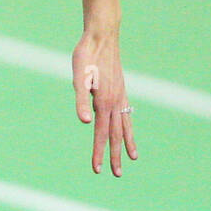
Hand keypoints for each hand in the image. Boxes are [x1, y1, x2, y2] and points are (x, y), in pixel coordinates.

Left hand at [72, 30, 137, 175]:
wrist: (102, 36)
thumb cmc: (86, 55)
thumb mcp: (78, 76)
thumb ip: (81, 99)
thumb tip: (86, 122)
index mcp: (104, 102)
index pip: (101, 134)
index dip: (99, 152)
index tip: (97, 169)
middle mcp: (115, 102)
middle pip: (115, 134)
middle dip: (115, 155)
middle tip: (116, 174)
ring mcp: (120, 96)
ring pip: (124, 125)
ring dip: (126, 143)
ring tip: (132, 158)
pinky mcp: (121, 90)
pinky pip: (127, 114)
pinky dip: (129, 126)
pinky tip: (129, 130)